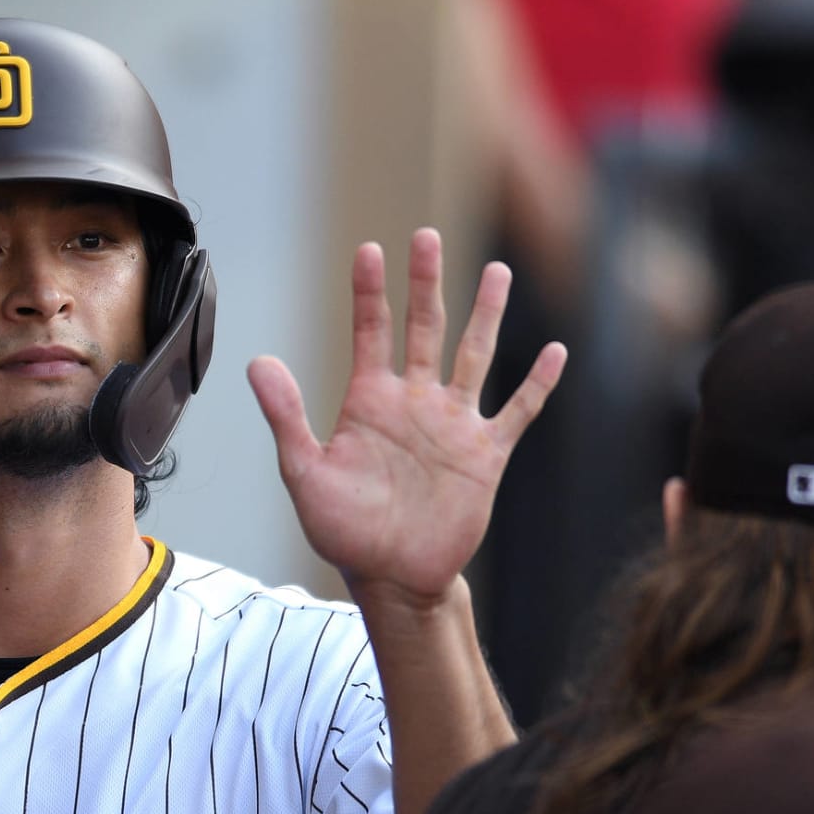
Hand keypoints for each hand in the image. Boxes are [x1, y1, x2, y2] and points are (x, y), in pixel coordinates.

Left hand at [249, 228, 565, 607]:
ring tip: (498, 271)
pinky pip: (517, 411)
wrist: (391, 577)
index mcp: (369, 401)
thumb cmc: (344, 530)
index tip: (370, 250)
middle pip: (424, 328)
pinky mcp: (486, 455)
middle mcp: (414, 402)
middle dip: (426, 283)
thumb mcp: (305, 472)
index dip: (370, 292)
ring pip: (474, 355)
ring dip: (486, 314)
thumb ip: (287, 416)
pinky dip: (537, 384)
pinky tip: (557, 351)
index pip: (371, 331)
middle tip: (427, 237)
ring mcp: (453, 424)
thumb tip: (257, 361)